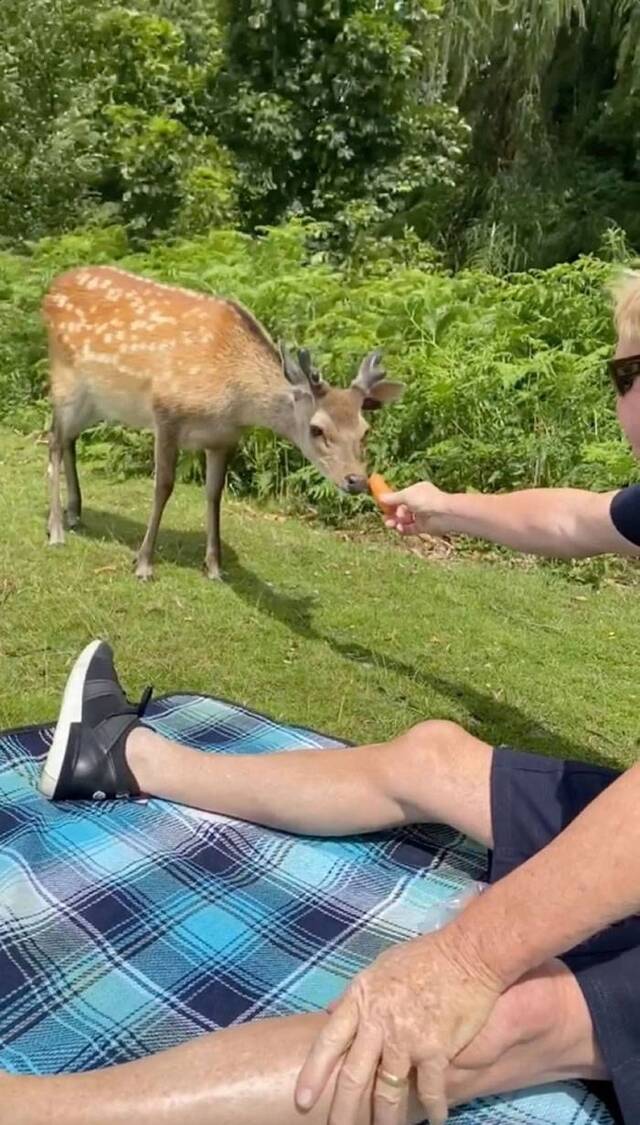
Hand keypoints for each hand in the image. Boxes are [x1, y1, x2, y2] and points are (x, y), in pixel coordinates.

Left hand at [295, 926, 502, 1124]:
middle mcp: (378, 1021)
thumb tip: (330, 1012)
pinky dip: (433, 1108)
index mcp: (361, 999)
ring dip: (386, 1119)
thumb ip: (355, 996)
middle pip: (353, 1076)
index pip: (328, 1041)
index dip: (313, 1072)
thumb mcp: (378, 968)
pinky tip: (435, 1119)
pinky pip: (430, 1089)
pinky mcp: (436, 1049)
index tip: (301, 1100)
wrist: (467, 953)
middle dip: (343, 1110)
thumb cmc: (423, 957)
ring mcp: (406, 1037)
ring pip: (388, 1091)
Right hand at [380, 482, 449, 536]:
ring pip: (405, 520)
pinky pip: (410, 529)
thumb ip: (392, 498)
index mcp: (417, 491)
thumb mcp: (405, 496)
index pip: (401, 496)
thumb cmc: (425, 500)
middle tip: (385, 518)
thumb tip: (380, 497)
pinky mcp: (424, 527)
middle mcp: (420, 502)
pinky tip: (399, 528)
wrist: (444, 514)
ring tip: (390, 524)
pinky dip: (403, 529)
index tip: (381, 505)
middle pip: (402, 509)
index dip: (391, 501)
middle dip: (392, 514)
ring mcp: (422, 515)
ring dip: (396, 522)